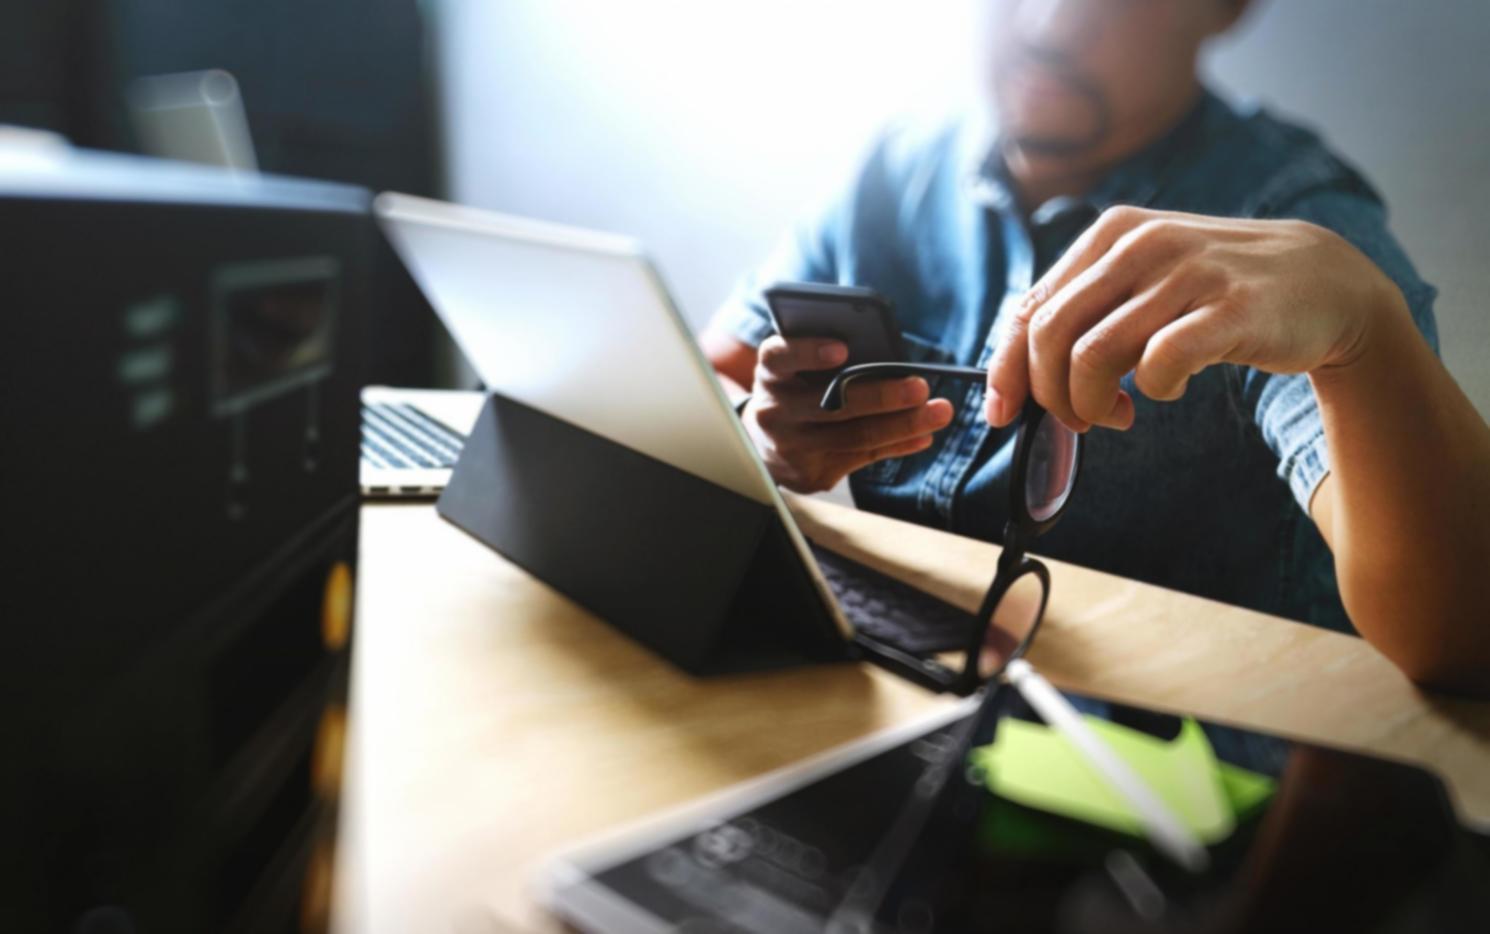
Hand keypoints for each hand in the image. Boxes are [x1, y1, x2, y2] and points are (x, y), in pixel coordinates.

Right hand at [743, 335, 954, 492]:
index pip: (781, 357)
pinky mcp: (808, 474)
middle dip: (882, 395)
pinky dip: (897, 445)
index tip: (843, 349)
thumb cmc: (797, 391)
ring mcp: (790, 447)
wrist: (764, 443)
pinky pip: (862, 458)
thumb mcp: (799, 369)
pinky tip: (923, 436)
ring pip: (854, 436)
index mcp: (771, 374)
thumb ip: (831, 359)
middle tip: (920, 387)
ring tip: (939, 412)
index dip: (809, 352)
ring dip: (903, 425)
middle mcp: (774, 411)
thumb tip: (889, 357)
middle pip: (831, 403)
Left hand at [984, 206, 1405, 430]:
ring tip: (1115, 415)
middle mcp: (1144, 243)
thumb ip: (1084, 311)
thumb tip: (1014, 373)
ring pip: (1094, 354)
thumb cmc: (1213, 292)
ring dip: (1092, 403)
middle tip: (1074, 420)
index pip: (1032, 308)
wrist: (1323, 283)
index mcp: (1111, 233)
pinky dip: (1153, 391)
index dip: (1006, 369)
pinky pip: (1159, 364)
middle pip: (1052, 334)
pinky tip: (1167, 391)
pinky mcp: (1230, 309)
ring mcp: (1188, 272)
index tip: (1004, 413)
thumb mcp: (1142, 282)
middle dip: (1049, 393)